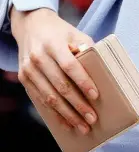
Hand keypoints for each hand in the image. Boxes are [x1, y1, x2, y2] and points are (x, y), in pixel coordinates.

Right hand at [11, 6, 98, 133]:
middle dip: (77, 105)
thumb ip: (87, 48)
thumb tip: (101, 68)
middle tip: (92, 118)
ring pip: (50, 97)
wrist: (31, 25)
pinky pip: (40, 100)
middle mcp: (38, 57)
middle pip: (60, 86)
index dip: (83, 81)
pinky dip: (54, 114)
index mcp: (53, 43)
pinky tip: (66, 122)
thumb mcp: (74, 33)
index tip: (95, 95)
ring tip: (82, 126)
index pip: (70, 66)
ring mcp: (28, 69)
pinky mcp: (23, 78)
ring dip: (67, 115)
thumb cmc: (58, 31)